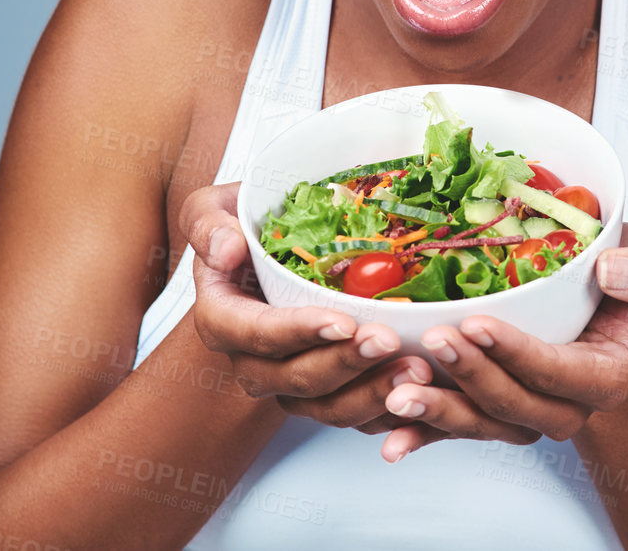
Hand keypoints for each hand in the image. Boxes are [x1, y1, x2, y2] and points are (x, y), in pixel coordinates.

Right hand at [181, 181, 434, 434]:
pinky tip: (419, 395)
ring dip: (373, 394)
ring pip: (327, 407)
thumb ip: (208, 223)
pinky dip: (386, 412)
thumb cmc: (242, 227)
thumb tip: (227, 249)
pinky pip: (353, 417)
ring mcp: (287, 384)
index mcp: (221, 320)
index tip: (343, 322)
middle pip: (297, 378)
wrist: (264, 254)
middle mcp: (251, 362)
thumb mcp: (213, 209)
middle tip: (389, 340)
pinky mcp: (320, 396)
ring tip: (415, 370)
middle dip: (347, 363)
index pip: (256, 334)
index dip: (299, 333)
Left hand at [377, 221, 627, 462]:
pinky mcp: (489, 407)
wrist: (599, 288)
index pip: (561, 374)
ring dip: (440, 414)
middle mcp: (565, 404)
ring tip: (398, 393)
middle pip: (517, 407)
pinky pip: (456, 429)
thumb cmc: (625, 272)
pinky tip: (389, 436)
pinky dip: (423, 435)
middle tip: (434, 341)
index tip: (476, 323)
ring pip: (483, 424)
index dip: (519, 355)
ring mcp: (524, 409)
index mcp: (606, 374)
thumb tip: (614, 273)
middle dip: (473, 379)